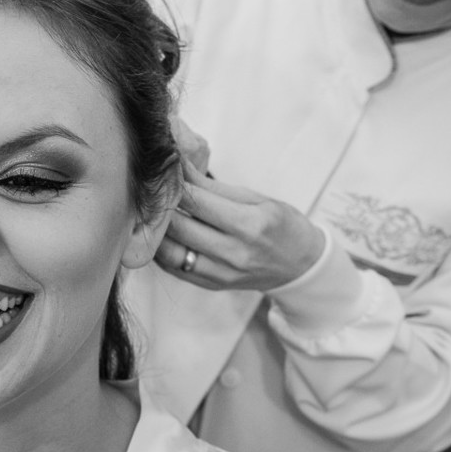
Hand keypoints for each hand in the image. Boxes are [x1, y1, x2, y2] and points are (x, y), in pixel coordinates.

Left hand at [155, 139, 323, 291]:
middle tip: (149, 190)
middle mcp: (235, 252)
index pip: (197, 201)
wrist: (301, 264)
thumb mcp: (256, 198)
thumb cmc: (281, 225)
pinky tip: (161, 235)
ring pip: (171, 252)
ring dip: (156, 231)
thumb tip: (180, 165)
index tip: (161, 170)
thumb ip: (214, 187)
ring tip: (151, 214)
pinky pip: (175, 269)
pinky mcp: (213, 285)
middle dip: (160, 205)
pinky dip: (162, 251)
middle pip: (179, 227)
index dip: (174, 183)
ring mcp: (223, 273)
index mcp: (250, 224)